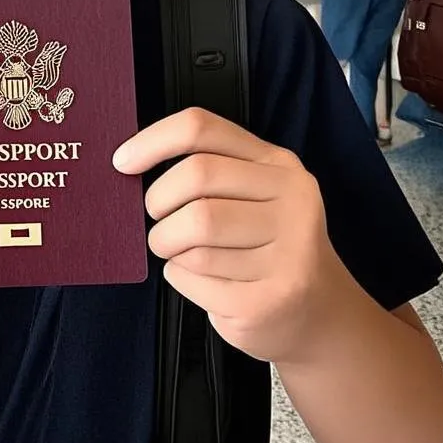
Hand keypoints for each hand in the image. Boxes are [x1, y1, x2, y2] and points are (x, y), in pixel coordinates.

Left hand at [113, 107, 345, 363]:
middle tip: (157, 221)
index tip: (122, 161)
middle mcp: (291, 200)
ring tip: (178, 251)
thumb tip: (131, 163)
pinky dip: (182, 277)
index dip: (153, 140)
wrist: (319, 314)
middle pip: (196, 178)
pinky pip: (197, 277)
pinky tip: (202, 280)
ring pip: (194, 234)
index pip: (202, 129)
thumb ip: (210, 170)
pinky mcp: (271, 299)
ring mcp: (288, 252)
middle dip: (159, 202)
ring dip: (168, 245)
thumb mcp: (253, 193)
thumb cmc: (266, 245)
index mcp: (277, 164)